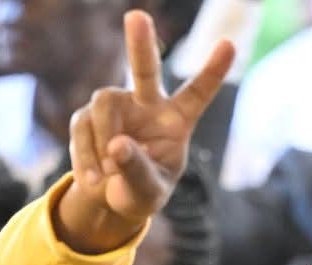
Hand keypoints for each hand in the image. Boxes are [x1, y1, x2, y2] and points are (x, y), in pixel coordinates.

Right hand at [58, 9, 232, 252]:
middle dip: (140, 43)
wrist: (111, 200)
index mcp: (176, 120)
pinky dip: (85, 157)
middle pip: (145, 69)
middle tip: (136, 17)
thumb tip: (116, 145)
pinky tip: (95, 179)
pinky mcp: (87, 116)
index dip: (212, 70)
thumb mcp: (149, 193)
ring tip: (108, 173)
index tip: (229, 45)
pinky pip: (82, 127)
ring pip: (103, 102)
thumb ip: (138, 171)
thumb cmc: (141, 192)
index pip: (197, 93)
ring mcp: (117, 106)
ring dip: (102, 139)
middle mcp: (147, 104)